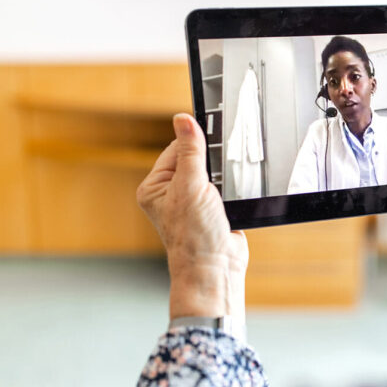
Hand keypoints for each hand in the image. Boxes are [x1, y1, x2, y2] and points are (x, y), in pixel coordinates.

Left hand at [137, 113, 247, 321]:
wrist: (216, 267)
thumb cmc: (194, 236)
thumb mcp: (191, 185)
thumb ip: (190, 151)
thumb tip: (184, 119)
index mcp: (155, 186)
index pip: (175, 149)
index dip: (194, 142)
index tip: (211, 134)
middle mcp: (171, 193)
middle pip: (195, 158)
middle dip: (211, 162)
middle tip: (216, 173)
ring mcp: (192, 202)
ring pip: (212, 172)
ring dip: (222, 176)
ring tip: (222, 192)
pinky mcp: (213, 209)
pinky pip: (224, 187)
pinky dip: (231, 187)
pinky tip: (231, 196)